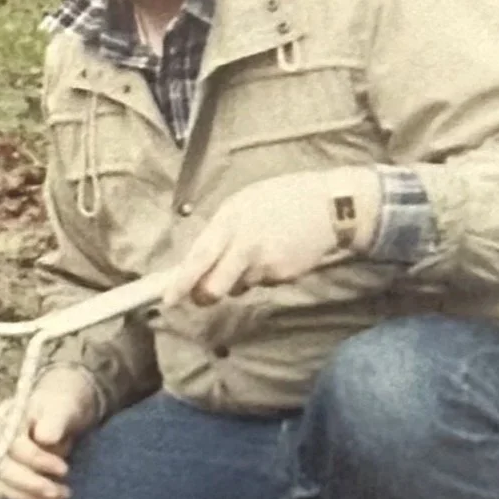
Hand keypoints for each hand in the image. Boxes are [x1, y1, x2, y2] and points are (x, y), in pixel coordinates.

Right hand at [0, 364, 101, 498]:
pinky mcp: (6, 477)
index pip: (12, 444)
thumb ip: (55, 419)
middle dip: (32, 483)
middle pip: (3, 468)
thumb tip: (45, 438)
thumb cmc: (62, 406)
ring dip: (30, 497)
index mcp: (6, 418)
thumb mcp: (64, 406)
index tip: (64, 469)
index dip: (36, 459)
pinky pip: (9, 494)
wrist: (64, 412)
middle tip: (62, 492)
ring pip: (2, 485)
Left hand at [163, 167, 378, 306]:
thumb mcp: (242, 203)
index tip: (168, 300)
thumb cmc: (282, 199)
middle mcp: (245, 245)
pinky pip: (262, 283)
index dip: (181, 283)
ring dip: (240, 278)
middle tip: (204, 293)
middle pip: (214, 287)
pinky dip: (264, 274)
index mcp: (230, 221)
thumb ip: (220, 230)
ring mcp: (266, 264)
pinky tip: (277, 252)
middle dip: (205, 295)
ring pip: (239, 286)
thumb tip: (198, 260)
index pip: (199, 258)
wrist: (330, 206)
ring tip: (259, 250)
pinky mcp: (283, 276)